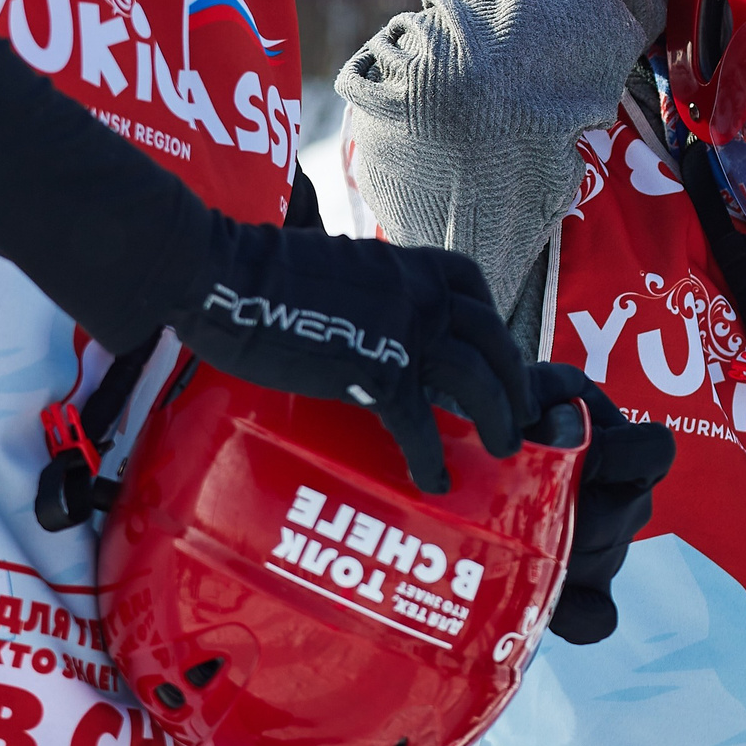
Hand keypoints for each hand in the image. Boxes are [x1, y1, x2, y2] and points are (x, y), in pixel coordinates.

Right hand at [182, 227, 533, 494]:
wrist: (224, 277)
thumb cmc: (257, 271)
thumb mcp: (336, 265)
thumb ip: (367, 287)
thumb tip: (365, 310)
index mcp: (406, 264)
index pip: (471, 286)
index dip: (490, 322)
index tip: (495, 351)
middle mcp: (419, 293)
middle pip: (491, 338)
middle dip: (513, 380)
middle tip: (520, 414)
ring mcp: (404, 331)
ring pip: (475, 380)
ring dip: (497, 417)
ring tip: (502, 448)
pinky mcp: (376, 372)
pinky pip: (418, 424)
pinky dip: (431, 458)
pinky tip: (434, 481)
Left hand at [527, 362, 676, 643]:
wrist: (478, 462)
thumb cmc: (513, 417)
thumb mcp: (527, 389)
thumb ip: (541, 391)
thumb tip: (556, 424)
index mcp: (626, 447)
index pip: (656, 450)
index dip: (620, 455)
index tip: (579, 456)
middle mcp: (628, 501)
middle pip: (624, 516)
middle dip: (576, 512)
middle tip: (524, 503)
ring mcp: (610, 551)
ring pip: (603, 561)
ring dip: (559, 551)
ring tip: (512, 534)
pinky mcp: (586, 593)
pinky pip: (596, 618)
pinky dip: (574, 613)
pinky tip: (545, 600)